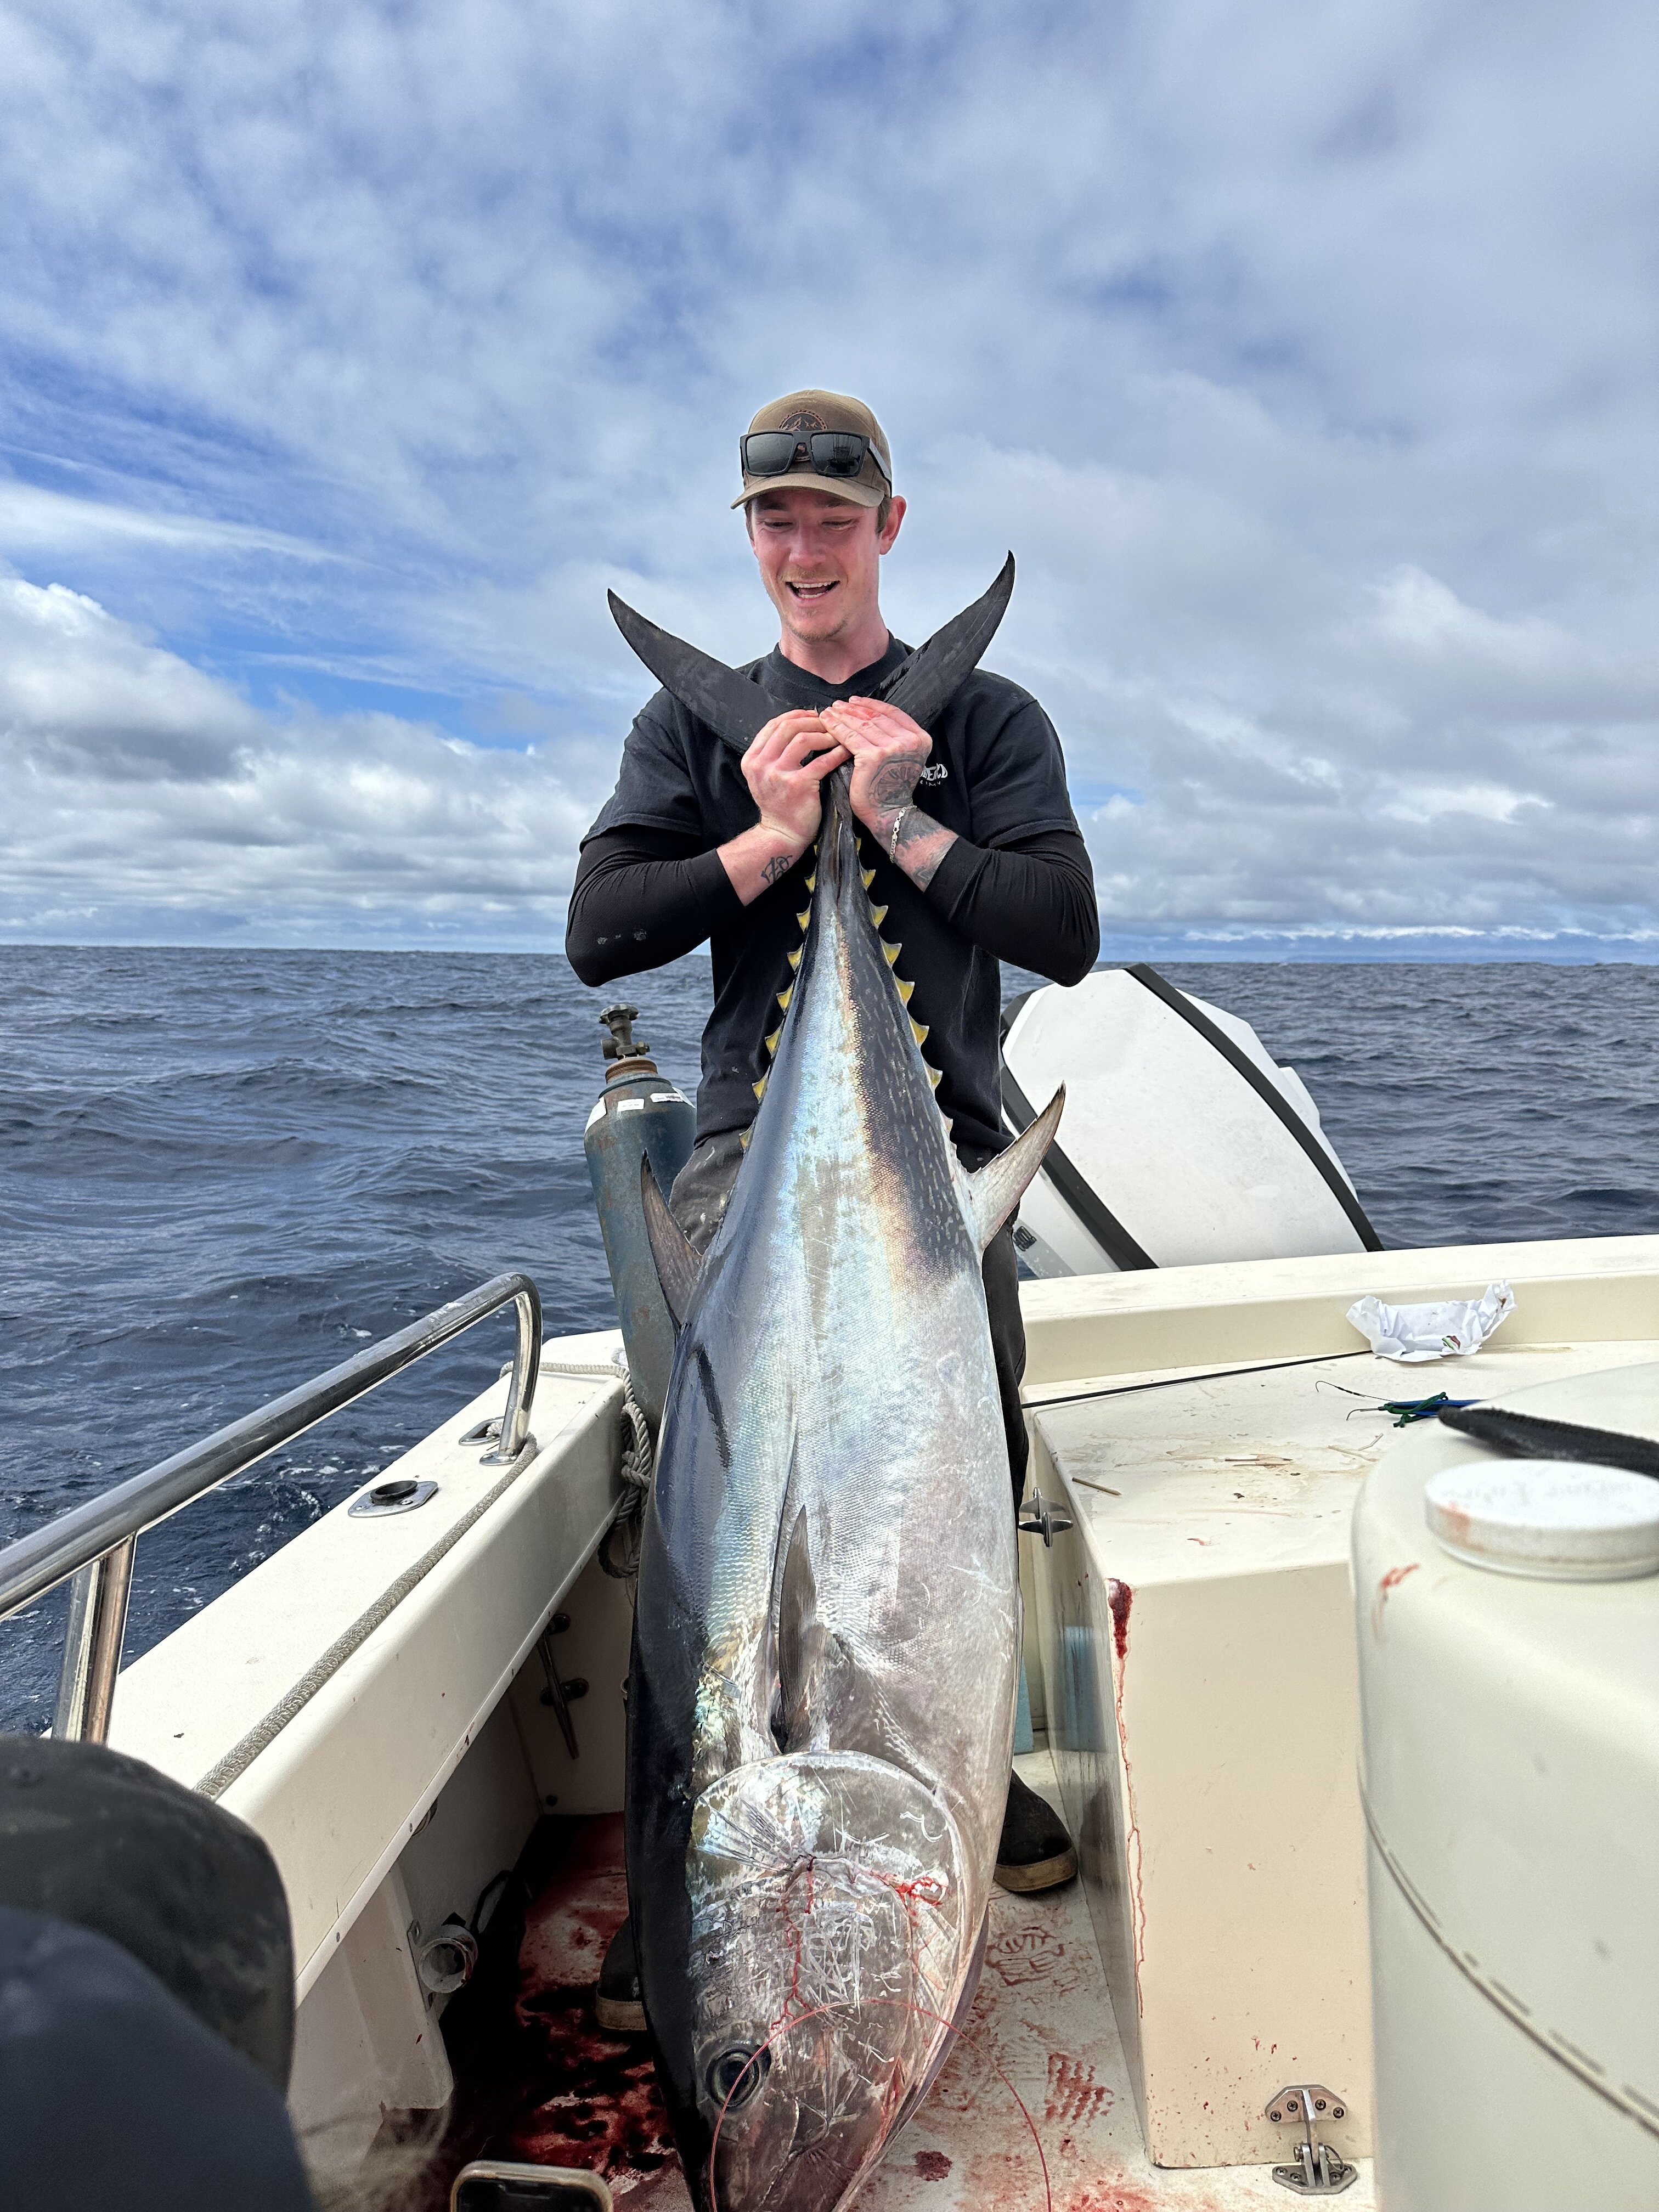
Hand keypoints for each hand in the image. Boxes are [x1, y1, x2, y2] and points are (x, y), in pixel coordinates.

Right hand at [718, 710, 848, 906]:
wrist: (781, 835)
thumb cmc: (779, 804)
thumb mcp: (764, 775)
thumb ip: (774, 752)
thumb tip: (798, 725)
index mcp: (752, 758)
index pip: (774, 724)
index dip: (796, 715)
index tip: (813, 715)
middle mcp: (761, 764)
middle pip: (787, 727)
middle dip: (811, 721)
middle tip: (829, 723)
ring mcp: (778, 775)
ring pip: (803, 738)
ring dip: (824, 734)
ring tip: (837, 736)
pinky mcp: (798, 785)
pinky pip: (821, 761)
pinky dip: (836, 752)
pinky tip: (845, 751)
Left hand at [820, 696, 956, 891]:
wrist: (889, 814)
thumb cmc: (890, 787)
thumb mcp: (901, 756)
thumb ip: (893, 736)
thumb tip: (868, 713)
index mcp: (920, 738)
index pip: (892, 713)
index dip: (871, 704)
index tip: (854, 701)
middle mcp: (909, 740)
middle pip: (875, 717)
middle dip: (853, 709)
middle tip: (837, 705)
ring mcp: (892, 748)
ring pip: (861, 725)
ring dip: (842, 716)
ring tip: (828, 712)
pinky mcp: (873, 757)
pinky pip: (851, 737)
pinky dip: (836, 728)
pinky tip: (826, 723)